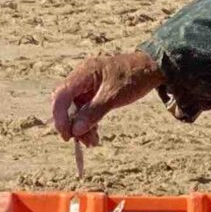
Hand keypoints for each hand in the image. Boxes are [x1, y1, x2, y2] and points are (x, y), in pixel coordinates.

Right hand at [50, 50, 164, 144]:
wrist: (150, 69)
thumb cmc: (133, 77)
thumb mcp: (114, 96)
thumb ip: (93, 112)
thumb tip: (75, 130)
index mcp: (84, 73)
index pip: (61, 95)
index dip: (59, 117)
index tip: (67, 135)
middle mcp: (81, 78)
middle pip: (65, 103)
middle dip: (70, 124)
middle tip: (79, 141)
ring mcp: (87, 86)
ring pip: (75, 109)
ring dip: (80, 127)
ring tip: (92, 142)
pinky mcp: (93, 93)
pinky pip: (84, 110)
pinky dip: (88, 122)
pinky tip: (94, 135)